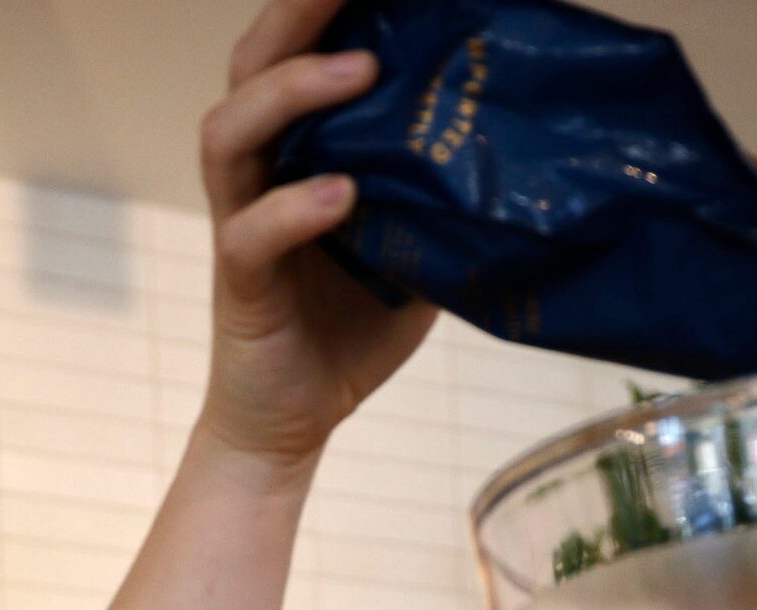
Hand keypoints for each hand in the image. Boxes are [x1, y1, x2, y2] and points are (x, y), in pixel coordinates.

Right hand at [195, 0, 436, 476]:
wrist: (294, 422)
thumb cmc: (351, 328)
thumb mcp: (420, 248)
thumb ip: (443, 194)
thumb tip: (525, 148)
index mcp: (297, 151)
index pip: (298, 56)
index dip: (323, 8)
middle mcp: (259, 173)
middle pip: (250, 67)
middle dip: (295, 15)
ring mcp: (240, 224)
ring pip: (231, 133)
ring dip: (292, 92)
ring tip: (358, 70)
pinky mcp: (238, 286)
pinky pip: (250, 234)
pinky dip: (292, 208)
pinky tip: (341, 195)